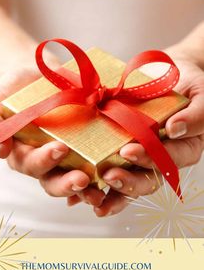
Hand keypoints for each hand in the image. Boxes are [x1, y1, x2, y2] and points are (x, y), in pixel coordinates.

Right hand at [0, 65, 104, 207]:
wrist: (35, 74)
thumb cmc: (11, 90)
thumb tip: (0, 151)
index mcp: (23, 155)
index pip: (33, 165)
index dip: (45, 160)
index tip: (59, 148)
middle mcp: (47, 161)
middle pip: (56, 181)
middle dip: (69, 184)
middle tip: (83, 179)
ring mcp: (68, 155)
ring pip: (78, 179)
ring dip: (91, 187)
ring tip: (104, 186)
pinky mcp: (87, 144)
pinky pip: (97, 161)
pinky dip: (107, 169)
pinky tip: (119, 168)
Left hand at [94, 52, 203, 216]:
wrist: (170, 73)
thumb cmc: (190, 84)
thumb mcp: (201, 95)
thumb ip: (196, 114)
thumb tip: (175, 128)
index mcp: (185, 148)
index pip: (170, 160)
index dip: (149, 158)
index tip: (129, 150)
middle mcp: (164, 158)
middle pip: (148, 179)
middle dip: (127, 181)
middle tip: (108, 176)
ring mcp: (143, 157)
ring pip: (129, 182)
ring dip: (110, 191)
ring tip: (91, 194)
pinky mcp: (124, 153)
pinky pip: (113, 171)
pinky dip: (96, 187)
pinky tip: (77, 196)